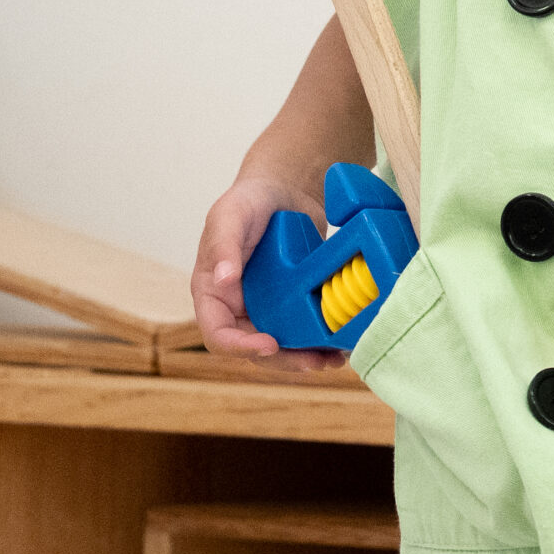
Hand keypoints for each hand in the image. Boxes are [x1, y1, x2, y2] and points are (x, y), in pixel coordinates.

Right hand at [193, 170, 348, 368]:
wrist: (284, 189)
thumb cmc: (248, 200)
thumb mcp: (230, 215)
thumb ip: (224, 245)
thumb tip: (223, 281)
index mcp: (212, 292)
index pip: (217, 333)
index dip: (239, 347)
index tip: (268, 345)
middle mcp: (237, 306)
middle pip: (253, 348)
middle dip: (283, 360)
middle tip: (313, 363)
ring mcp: (266, 306)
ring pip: (281, 344)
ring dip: (305, 357)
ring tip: (334, 360)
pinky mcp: (293, 301)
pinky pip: (303, 327)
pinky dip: (320, 338)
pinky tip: (342, 342)